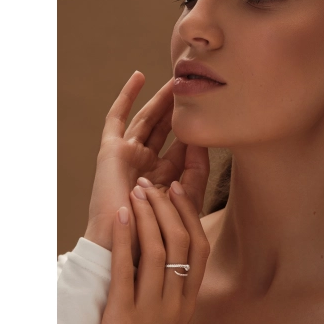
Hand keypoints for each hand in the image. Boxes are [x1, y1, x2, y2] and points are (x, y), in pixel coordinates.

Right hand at [84, 71, 208, 266]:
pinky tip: (140, 77)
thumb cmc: (156, 232)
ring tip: (175, 80)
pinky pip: (117, 117)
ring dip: (161, 100)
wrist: (124, 247)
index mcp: (164, 179)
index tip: (213, 113)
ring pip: (148, 119)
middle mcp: (146, 165)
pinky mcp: (111, 150)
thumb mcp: (186, 200)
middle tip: (192, 87)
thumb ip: (197, 172)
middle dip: (178, 110)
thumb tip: (202, 140)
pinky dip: (127, 96)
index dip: (196, 131)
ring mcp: (128, 156)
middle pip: (165, 129)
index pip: (183, 147)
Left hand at [90, 178, 210, 323]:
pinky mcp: (123, 318)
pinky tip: (119, 215)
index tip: (177, 189)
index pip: (200, 248)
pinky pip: (125, 269)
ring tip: (136, 192)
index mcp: (188, 302)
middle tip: (151, 185)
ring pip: (157, 251)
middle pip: (180, 242)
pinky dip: (123, 237)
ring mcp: (152, 311)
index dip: (190, 214)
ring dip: (146, 215)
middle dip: (166, 207)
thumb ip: (174, 287)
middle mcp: (176, 304)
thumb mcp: (169, 319)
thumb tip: (170, 244)